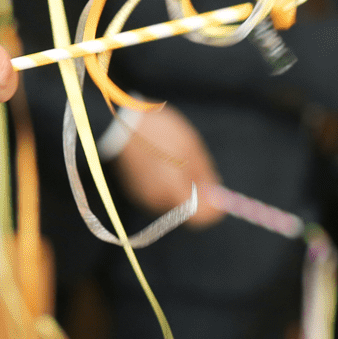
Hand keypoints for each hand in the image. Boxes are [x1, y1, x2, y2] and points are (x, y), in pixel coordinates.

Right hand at [112, 104, 223, 227]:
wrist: (119, 120)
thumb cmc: (160, 130)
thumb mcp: (191, 148)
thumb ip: (205, 176)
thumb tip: (216, 196)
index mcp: (172, 190)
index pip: (200, 218)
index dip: (213, 209)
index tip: (218, 194)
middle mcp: (156, 200)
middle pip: (186, 208)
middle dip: (196, 193)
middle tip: (196, 165)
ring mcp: (143, 196)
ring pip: (172, 200)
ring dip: (180, 186)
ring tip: (176, 157)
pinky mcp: (134, 190)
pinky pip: (158, 193)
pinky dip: (165, 182)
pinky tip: (162, 159)